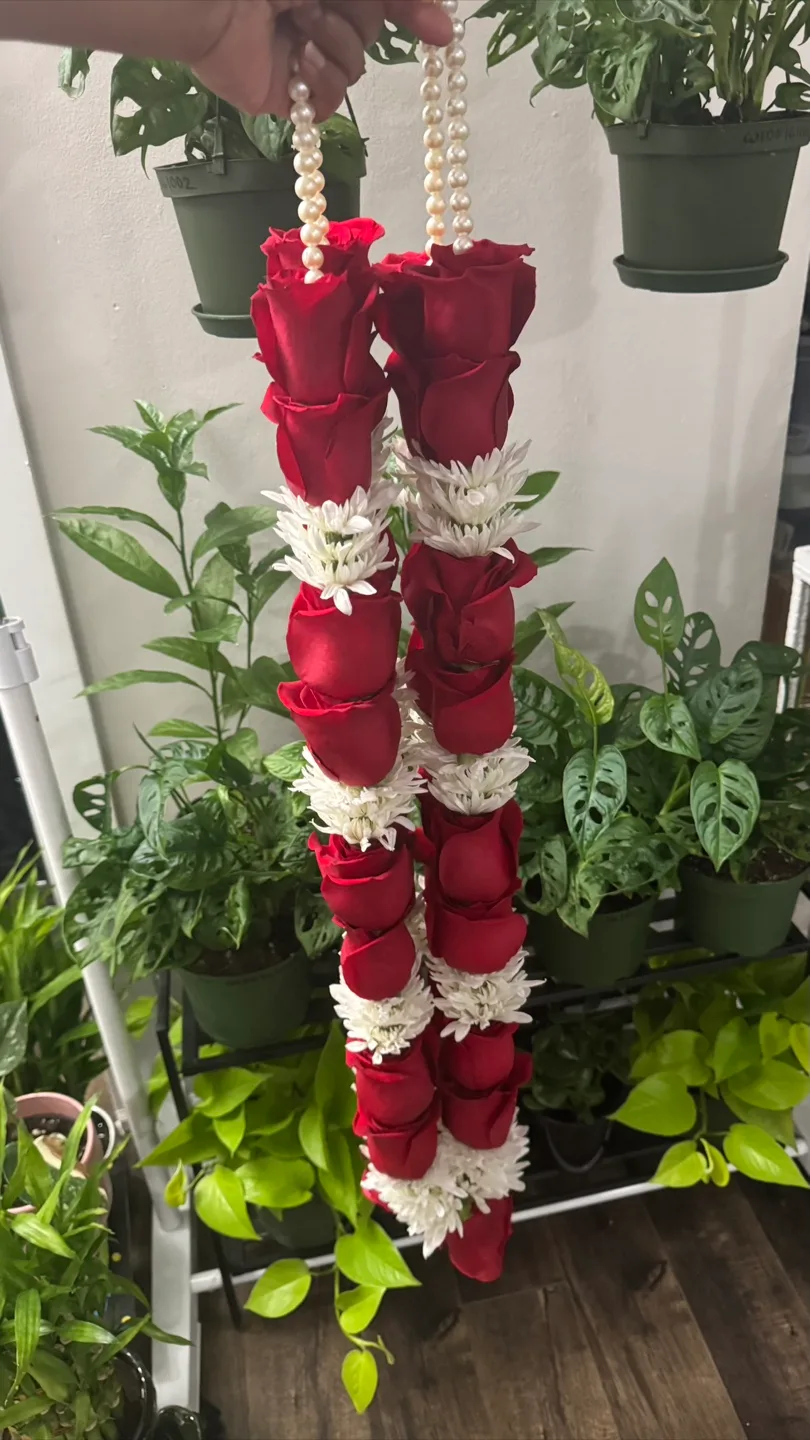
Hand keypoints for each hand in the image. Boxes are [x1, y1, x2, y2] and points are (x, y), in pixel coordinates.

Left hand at [192, 0, 453, 119]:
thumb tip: (445, 29)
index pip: (381, 7)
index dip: (414, 14)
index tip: (442, 33)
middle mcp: (312, 15)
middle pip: (372, 31)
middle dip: (357, 14)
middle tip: (317, 0)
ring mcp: (299, 58)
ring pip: (355, 67)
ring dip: (336, 41)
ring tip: (297, 21)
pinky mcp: (285, 95)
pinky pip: (331, 102)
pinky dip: (324, 79)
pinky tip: (300, 57)